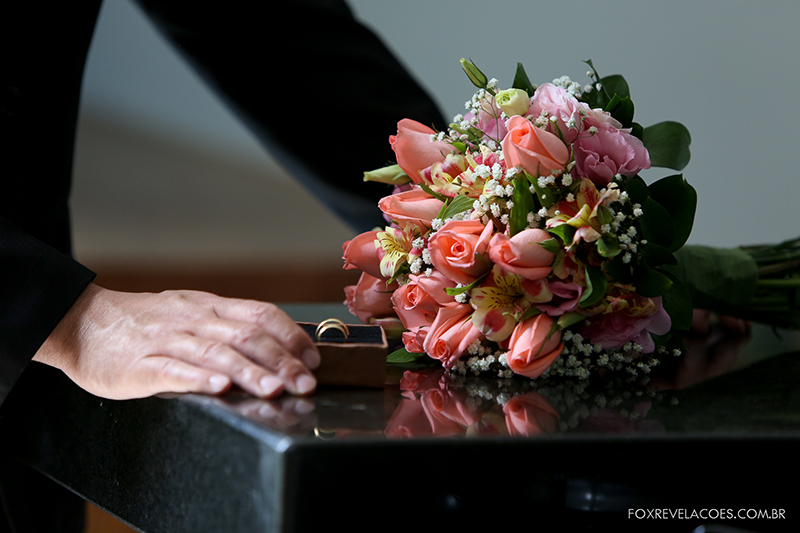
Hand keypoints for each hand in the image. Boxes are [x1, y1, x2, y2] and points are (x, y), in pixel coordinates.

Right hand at [33, 283, 319, 399]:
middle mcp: (193, 320)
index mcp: (209, 307)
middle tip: (304, 383)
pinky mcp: (140, 365)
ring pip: (214, 353)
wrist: (83, 322)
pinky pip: (173, 370)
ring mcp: (166, 341)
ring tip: (273, 389)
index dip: (290, 335)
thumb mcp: (191, 313)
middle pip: (244, 336)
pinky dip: (199, 378)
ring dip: (248, 371)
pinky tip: (220, 388)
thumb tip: (280, 345)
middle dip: (280, 360)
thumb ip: (229, 326)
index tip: (313, 358)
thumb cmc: (146, 322)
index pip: (259, 314)